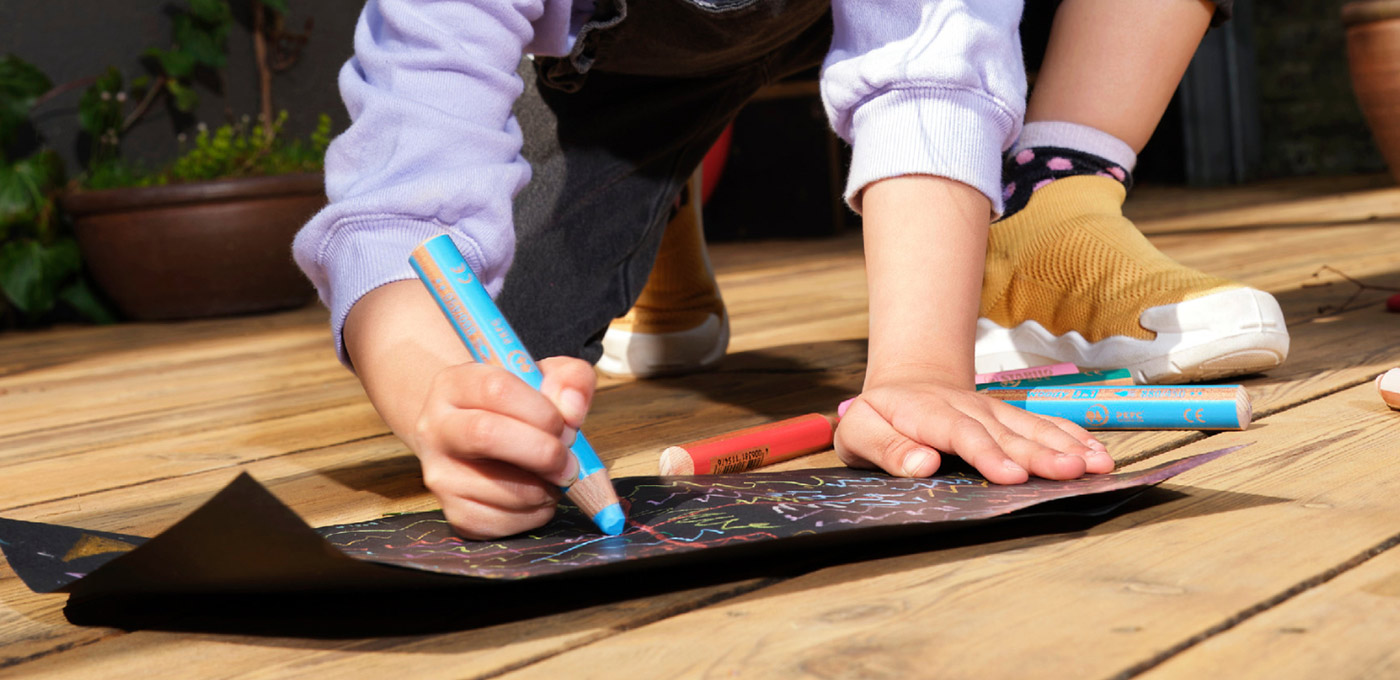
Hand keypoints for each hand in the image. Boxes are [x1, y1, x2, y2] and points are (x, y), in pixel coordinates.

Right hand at [411, 356, 596, 538]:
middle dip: (542, 452)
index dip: (542, 411)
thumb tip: (573, 411)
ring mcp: (439, 473)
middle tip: (569, 462)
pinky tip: (538, 496)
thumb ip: (569, 379)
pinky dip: (533, 514)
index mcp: (455, 384)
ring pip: (498, 487)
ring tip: (554, 477)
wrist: (473, 437)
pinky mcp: (453, 511)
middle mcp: (436, 427)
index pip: (497, 390)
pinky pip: (500, 521)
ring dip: (544, 488)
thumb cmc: (515, 407)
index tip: (567, 426)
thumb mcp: (542, 378)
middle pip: (485, 435)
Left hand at [834, 372, 1112, 482]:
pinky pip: (1043, 425)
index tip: (1012, 476)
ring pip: (1031, 427)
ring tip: (1096, 463)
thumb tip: (921, 466)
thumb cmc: (878, 417)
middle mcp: (966, 409)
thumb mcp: (860, 432)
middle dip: (1041, 453)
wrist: (903, 385)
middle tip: (1071, 472)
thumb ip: (887, 449)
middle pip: (1006, 432)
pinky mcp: (1009, 417)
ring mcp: (992, 411)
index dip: (988, 454)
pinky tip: (1097, 452)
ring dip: (1066, 445)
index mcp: (926, 414)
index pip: (960, 433)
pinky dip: (1072, 437)